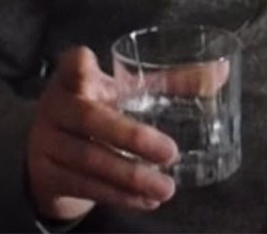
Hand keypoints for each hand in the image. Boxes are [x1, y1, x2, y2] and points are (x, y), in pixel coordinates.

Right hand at [26, 45, 178, 220]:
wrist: (47, 152)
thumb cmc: (98, 109)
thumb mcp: (124, 93)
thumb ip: (169, 83)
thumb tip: (220, 73)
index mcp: (75, 79)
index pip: (72, 65)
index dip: (78, 66)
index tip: (88, 67)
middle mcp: (56, 106)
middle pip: (90, 119)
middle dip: (132, 137)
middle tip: (171, 152)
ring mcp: (46, 142)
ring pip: (90, 160)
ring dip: (131, 177)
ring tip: (167, 188)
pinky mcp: (47, 175)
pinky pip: (85, 186)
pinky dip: (119, 196)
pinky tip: (146, 201)